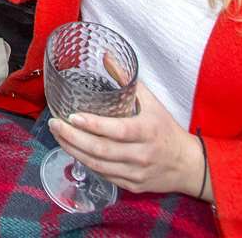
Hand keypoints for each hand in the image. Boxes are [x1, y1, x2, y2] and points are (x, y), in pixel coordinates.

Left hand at [50, 80, 207, 197]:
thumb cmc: (166, 130)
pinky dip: (85, 162)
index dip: (93, 125)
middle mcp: (141, 154)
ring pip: (97, 165)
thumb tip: (106, 56)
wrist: (187, 165)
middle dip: (72, 137)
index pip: (117, 130)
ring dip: (73, 150)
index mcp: (147, 131)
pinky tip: (73, 150)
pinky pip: (103, 175)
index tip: (72, 116)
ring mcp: (135, 172)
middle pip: (101, 149)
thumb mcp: (151, 102)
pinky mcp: (131, 185)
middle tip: (54, 124)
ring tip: (58, 135)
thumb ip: (126, 79)